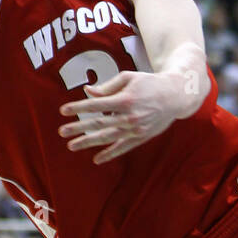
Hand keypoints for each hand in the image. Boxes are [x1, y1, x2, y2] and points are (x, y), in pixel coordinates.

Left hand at [59, 68, 203, 164]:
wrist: (175, 95)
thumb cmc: (149, 83)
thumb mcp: (129, 78)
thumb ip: (108, 87)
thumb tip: (88, 92)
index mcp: (125, 99)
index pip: (96, 105)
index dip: (78, 108)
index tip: (63, 110)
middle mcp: (129, 116)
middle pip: (98, 124)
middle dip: (78, 128)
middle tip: (62, 132)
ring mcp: (135, 129)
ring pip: (107, 138)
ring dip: (88, 142)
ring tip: (72, 145)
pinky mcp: (141, 137)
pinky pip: (123, 148)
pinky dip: (109, 154)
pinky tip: (96, 159)